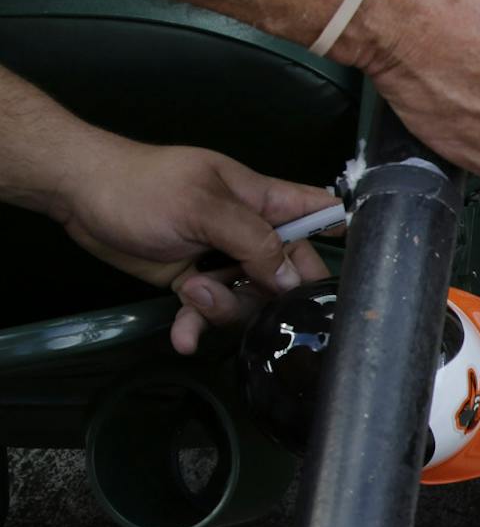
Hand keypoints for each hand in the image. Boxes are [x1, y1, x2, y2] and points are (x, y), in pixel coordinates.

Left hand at [52, 137, 334, 353]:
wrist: (78, 195)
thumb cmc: (143, 187)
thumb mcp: (203, 208)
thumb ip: (252, 241)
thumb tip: (289, 278)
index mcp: (262, 200)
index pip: (317, 211)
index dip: (340, 233)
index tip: (355, 270)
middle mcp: (248, 232)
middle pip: (287, 271)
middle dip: (276, 294)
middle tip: (257, 299)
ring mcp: (221, 259)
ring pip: (248, 298)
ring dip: (224, 307)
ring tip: (193, 294)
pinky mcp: (191, 281)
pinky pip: (207, 312)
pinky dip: (196, 326)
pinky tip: (183, 339)